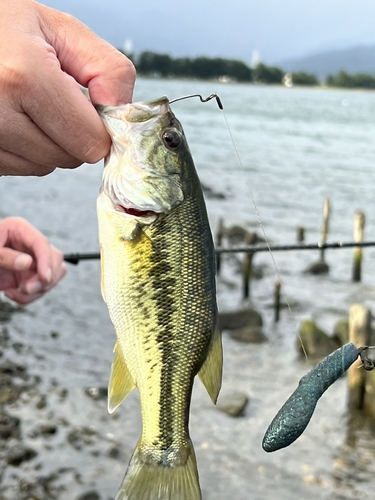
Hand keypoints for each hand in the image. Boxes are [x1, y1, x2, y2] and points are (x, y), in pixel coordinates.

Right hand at [0, 0, 135, 175]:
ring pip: (45, 167)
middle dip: (73, 133)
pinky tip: (14, 118)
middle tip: (52, 99)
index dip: (99, 126)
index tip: (89, 106)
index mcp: (23, 77)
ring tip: (29, 105)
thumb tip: (121, 118)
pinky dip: (26, 149)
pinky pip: (21, 167)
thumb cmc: (9, 29)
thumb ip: (107, 70)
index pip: (91, 141)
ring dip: (49, 143)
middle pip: (70, 158)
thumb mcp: (61, 30)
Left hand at [0, 217, 66, 303]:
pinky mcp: (31, 274)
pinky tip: (13, 293)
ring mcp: (33, 259)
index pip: (41, 243)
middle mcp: (30, 243)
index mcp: (19, 229)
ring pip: (54, 274)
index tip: (44, 278)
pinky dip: (32, 296)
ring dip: (40, 289)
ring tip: (17, 292)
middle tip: (25, 289)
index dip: (45, 261)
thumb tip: (28, 262)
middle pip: (55, 258)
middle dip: (44, 278)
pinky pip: (44, 287)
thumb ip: (4, 257)